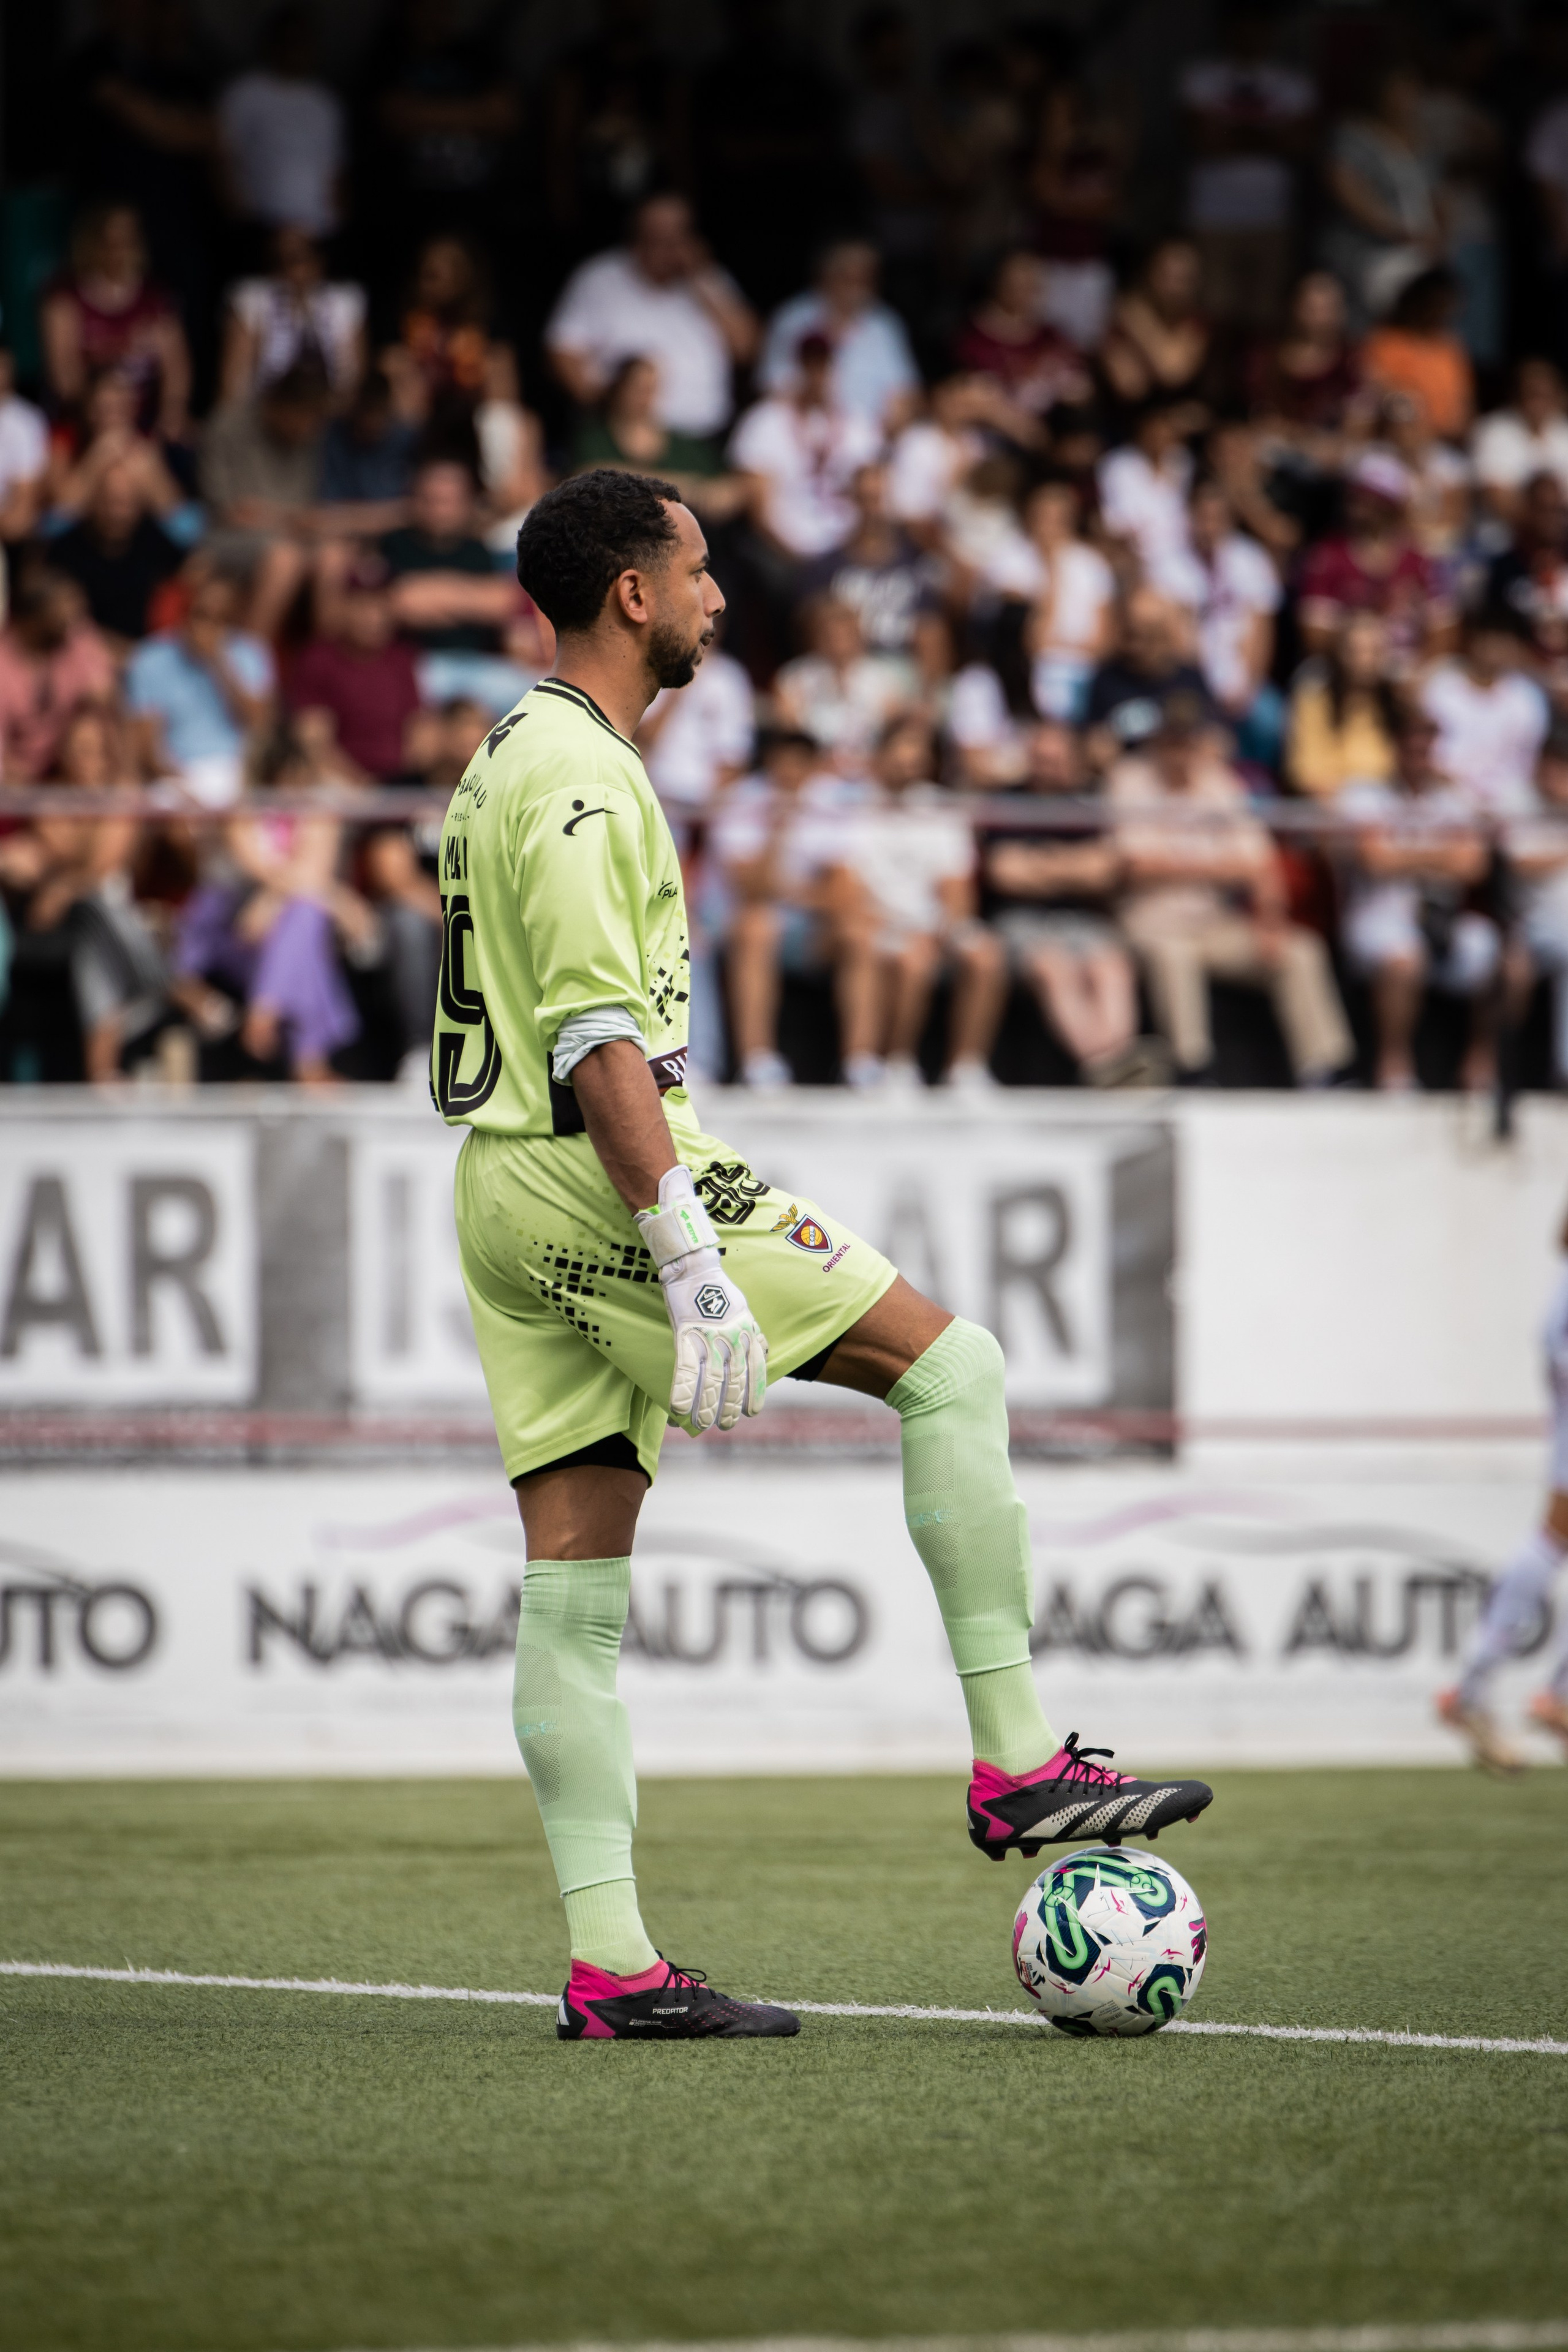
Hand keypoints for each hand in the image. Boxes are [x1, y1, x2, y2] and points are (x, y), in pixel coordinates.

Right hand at [635, 1167, 767, 1432]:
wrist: (692, 1262)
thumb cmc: (716, 1286)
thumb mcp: (745, 1308)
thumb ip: (752, 1331)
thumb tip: (765, 1350)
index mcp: (745, 1329)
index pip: (754, 1367)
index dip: (754, 1391)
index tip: (753, 1411)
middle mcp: (730, 1335)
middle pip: (733, 1378)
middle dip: (730, 1405)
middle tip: (727, 1424)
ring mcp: (707, 1335)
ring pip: (710, 1379)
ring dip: (707, 1405)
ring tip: (706, 1424)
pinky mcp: (684, 1332)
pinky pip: (684, 1368)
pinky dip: (682, 1392)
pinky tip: (679, 1410)